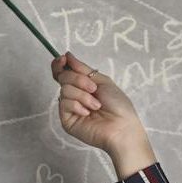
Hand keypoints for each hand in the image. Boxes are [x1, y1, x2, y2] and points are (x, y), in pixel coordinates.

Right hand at [51, 51, 150, 166]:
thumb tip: (68, 56)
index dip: (60, 65)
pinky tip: (88, 113)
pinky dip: (78, 105)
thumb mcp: (102, 81)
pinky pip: (64, 103)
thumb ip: (83, 69)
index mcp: (82, 86)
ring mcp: (70, 108)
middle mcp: (74, 96)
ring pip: (64, 90)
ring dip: (82, 95)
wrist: (122, 126)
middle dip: (78, 80)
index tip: (63, 59)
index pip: (63, 73)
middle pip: (63, 77)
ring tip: (96, 105)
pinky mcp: (66, 120)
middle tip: (94, 89)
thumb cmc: (118, 105)